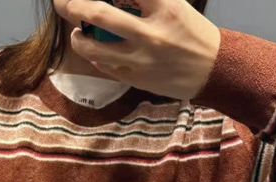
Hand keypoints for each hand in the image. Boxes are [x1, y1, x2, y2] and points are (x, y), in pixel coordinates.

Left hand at [66, 0, 220, 99]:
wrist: (214, 70)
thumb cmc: (193, 33)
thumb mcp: (175, 5)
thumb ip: (145, 0)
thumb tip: (114, 0)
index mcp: (163, 6)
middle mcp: (151, 32)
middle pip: (98, 14)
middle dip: (71, 5)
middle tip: (61, 1)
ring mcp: (143, 59)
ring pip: (95, 48)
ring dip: (79, 38)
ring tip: (77, 33)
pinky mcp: (139, 79)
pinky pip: (107, 68)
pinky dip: (96, 58)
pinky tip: (93, 52)